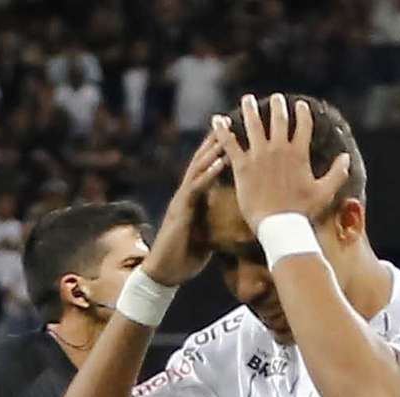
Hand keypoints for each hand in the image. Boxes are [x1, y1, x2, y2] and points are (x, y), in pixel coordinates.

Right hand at [142, 133, 226, 287]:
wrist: (164, 275)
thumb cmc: (185, 259)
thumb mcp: (207, 237)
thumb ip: (217, 223)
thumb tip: (235, 221)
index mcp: (193, 200)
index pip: (206, 169)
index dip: (218, 150)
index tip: (234, 133)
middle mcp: (186, 195)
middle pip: (201, 161)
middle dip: (215, 140)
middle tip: (230, 118)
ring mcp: (182, 201)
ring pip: (198, 168)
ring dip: (213, 148)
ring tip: (227, 130)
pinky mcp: (181, 211)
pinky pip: (197, 187)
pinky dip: (210, 172)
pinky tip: (222, 160)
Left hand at [211, 94, 350, 231]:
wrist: (279, 226)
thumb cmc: (302, 212)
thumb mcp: (325, 192)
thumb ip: (337, 173)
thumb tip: (346, 157)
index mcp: (298, 152)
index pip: (303, 123)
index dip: (302, 112)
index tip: (300, 105)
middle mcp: (279, 148)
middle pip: (278, 118)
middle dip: (278, 105)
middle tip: (276, 98)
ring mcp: (259, 156)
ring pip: (253, 124)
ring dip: (250, 109)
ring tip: (247, 99)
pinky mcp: (242, 167)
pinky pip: (230, 143)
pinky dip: (222, 130)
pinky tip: (216, 120)